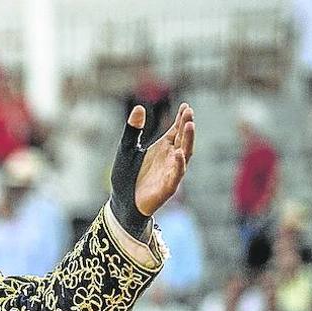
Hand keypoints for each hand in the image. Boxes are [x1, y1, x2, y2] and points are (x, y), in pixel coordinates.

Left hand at [110, 103, 195, 233]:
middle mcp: (170, 158)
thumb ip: (133, 130)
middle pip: (183, 139)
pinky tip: (179, 154)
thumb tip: (139, 107)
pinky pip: (176, 175)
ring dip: (188, 140)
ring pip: (184, 154)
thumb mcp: (127, 149)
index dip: (181, 118)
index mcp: (163, 148)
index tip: (185, 106)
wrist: (122, 202)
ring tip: (189, 125)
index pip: (176, 130)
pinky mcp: (168, 187)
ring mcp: (171, 172)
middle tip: (189, 112)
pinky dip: (178, 165)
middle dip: (186, 126)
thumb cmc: (127, 176)